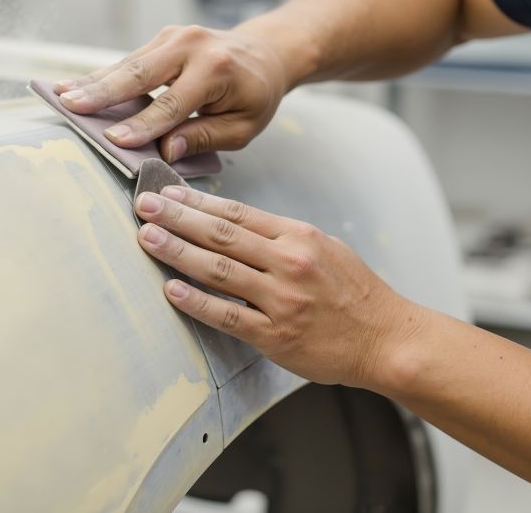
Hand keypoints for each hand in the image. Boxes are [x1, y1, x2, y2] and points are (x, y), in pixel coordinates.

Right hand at [53, 25, 289, 162]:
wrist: (265, 54)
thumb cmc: (255, 96)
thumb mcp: (242, 127)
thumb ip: (204, 136)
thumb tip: (165, 150)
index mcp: (216, 69)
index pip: (172, 104)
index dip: (142, 125)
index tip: (114, 140)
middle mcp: (192, 45)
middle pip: (140, 74)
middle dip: (102, 93)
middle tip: (70, 106)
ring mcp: (175, 36)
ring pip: (128, 63)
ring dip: (93, 81)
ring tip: (60, 94)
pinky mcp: (163, 38)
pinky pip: (130, 60)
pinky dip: (103, 75)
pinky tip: (76, 86)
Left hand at [133, 185, 419, 388]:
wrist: (386, 339)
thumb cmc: (354, 292)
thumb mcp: (324, 247)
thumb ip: (280, 236)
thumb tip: (231, 222)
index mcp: (298, 236)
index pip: (237, 212)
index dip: (197, 201)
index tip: (166, 191)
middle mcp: (288, 263)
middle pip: (221, 234)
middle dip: (177, 217)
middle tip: (144, 205)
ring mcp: (281, 300)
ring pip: (219, 270)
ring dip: (178, 252)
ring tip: (148, 238)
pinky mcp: (276, 335)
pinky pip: (229, 316)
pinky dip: (198, 302)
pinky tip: (172, 291)